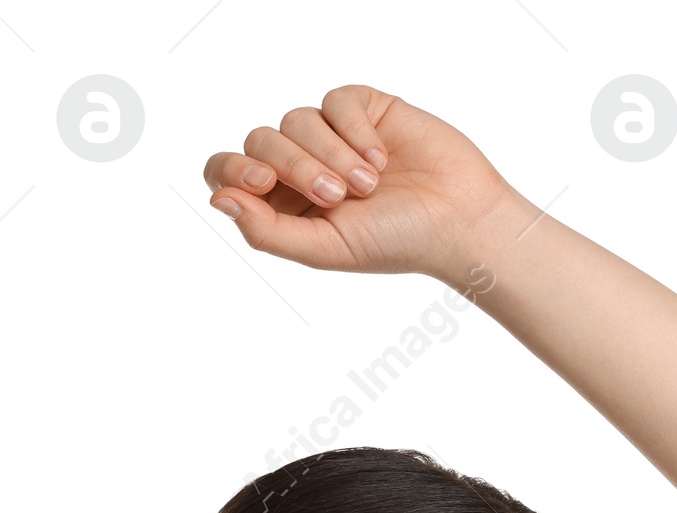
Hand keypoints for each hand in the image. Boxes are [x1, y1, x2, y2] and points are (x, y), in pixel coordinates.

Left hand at [201, 85, 519, 285]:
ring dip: (331, 154)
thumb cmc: (395, 242)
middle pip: (261, 141)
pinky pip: (334, 100)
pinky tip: (381, 158)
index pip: (229, 172)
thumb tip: (218, 200)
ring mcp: (331, 135)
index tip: (263, 182)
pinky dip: (354, 129)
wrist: (458, 219)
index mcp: (284, 205)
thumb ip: (266, 231)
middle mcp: (301, 166)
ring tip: (368, 185)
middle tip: (336, 196)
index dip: (234, 170)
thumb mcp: (324, 248)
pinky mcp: (362, 108)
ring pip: (295, 119)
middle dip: (295, 166)